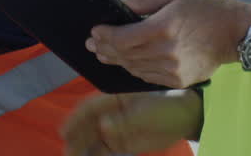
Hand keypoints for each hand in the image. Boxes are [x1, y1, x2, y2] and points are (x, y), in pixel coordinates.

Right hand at [60, 89, 201, 155]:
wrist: (185, 117)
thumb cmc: (167, 106)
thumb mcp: (147, 111)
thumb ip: (125, 120)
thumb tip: (103, 126)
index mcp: (114, 99)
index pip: (90, 108)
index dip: (75, 118)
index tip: (64, 130)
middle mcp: (111, 114)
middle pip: (88, 126)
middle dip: (76, 137)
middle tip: (67, 150)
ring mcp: (116, 129)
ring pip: (93, 140)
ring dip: (82, 148)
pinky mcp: (123, 144)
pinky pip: (104, 151)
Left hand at [86, 0, 250, 87]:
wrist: (233, 33)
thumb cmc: (204, 10)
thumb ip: (142, 2)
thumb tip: (118, 4)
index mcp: (163, 28)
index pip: (123, 38)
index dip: (105, 36)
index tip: (95, 31)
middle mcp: (166, 51)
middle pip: (125, 54)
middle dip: (105, 48)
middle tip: (92, 43)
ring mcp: (172, 69)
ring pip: (134, 68)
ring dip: (116, 60)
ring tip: (104, 53)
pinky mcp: (178, 80)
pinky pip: (147, 77)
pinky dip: (134, 69)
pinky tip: (127, 61)